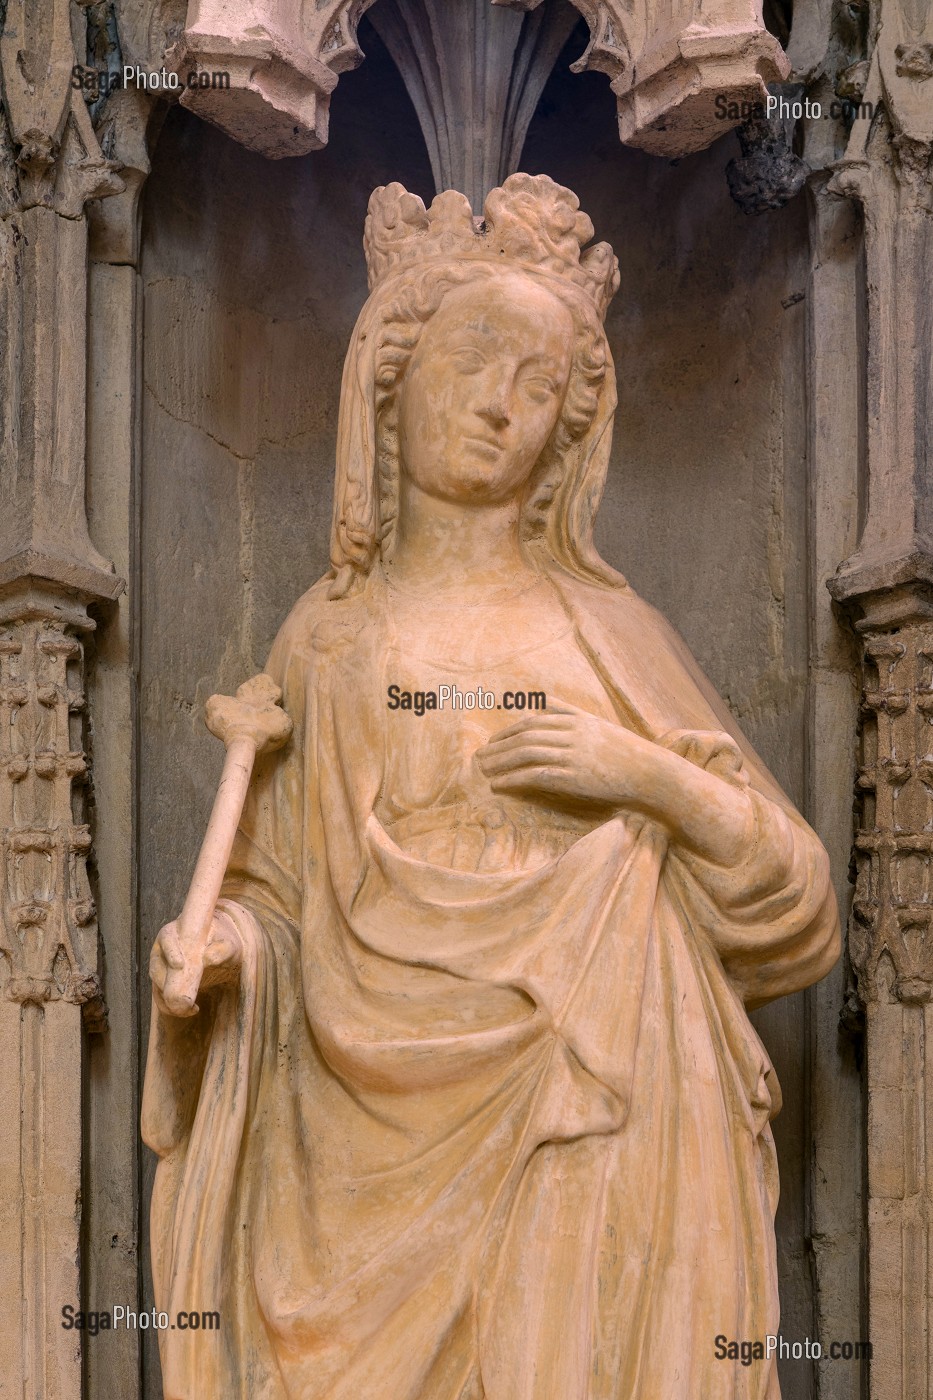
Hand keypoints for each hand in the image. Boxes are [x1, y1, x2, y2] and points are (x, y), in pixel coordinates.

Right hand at [149, 910, 242, 1016]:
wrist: (218, 949)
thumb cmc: (221, 941)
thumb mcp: (228, 944)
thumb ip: (221, 949)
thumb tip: (207, 959)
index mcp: (175, 932)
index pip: (168, 939)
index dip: (171, 951)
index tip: (179, 964)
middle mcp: (162, 949)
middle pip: (158, 967)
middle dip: (168, 985)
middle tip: (184, 999)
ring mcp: (160, 967)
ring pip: (158, 985)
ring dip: (169, 1000)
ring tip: (190, 1008)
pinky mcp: (163, 982)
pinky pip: (162, 997)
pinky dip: (171, 1007)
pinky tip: (191, 1010)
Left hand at [476, 702, 633, 806]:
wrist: (650, 772)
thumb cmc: (625, 750)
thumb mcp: (597, 723)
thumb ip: (569, 711)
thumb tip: (542, 699)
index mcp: (576, 720)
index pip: (533, 721)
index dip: (509, 731)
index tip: (494, 741)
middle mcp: (571, 734)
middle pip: (525, 736)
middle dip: (499, 746)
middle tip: (479, 756)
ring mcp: (572, 755)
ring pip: (526, 754)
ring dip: (500, 762)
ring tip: (483, 770)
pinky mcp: (574, 777)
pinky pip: (535, 776)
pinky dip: (513, 780)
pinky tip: (499, 786)